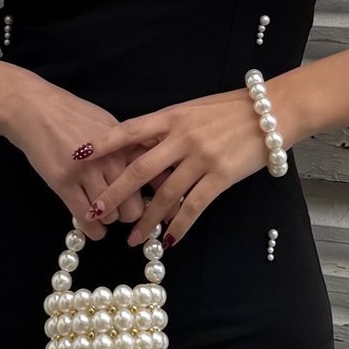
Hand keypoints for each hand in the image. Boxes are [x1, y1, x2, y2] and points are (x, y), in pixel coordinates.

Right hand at [2, 78, 153, 240]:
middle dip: (132, 214)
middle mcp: (111, 159)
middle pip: (135, 205)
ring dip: (110, 218)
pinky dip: (94, 229)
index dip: (162, 201)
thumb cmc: (73, 115)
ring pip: (111, 214)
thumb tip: (156, 171)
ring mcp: (87, 172)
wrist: (35, 109)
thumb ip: (132, 148)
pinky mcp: (64, 183)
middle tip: (125, 211)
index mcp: (126, 144)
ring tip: (105, 212)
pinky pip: (86, 218)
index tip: (161, 211)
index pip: (155, 179)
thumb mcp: (110, 126)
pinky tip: (96, 229)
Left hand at [72, 85, 284, 247]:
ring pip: (165, 194)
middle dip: (115, 193)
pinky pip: (194, 206)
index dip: (102, 144)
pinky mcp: (221, 176)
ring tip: (132, 239)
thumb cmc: (230, 109)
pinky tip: (168, 239)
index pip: (128, 130)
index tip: (77, 156)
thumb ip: (166, 129)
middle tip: (96, 211)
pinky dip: (179, 225)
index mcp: (171, 117)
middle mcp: (182, 137)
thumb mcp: (192, 110)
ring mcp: (201, 157)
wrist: (271, 111)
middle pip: (139, 169)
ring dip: (147, 219)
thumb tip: (138, 149)